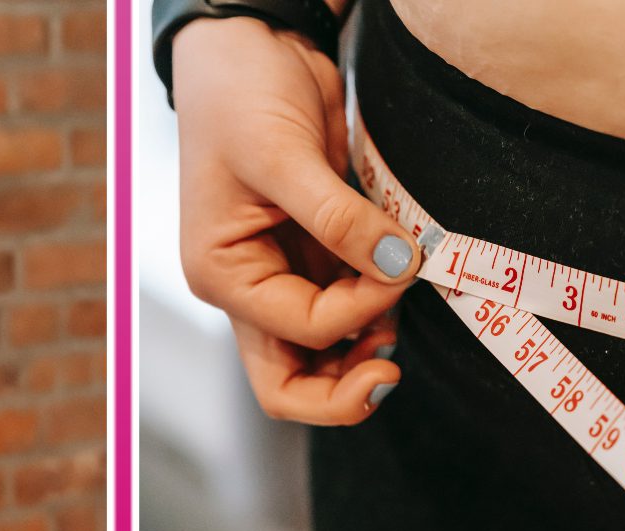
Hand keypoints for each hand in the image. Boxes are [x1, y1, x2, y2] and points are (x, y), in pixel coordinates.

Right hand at [171, 16, 421, 424]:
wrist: (250, 47)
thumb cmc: (238, 95)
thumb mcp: (283, 155)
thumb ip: (338, 218)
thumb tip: (395, 264)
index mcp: (222, 274)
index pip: (300, 328)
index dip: (359, 309)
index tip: (399, 264)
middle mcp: (248, 286)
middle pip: (290, 382)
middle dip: (343, 389)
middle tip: (392, 371)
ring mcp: (281, 274)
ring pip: (321, 355)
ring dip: (365, 350)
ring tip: (402, 321)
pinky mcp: (313, 253)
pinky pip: (346, 307)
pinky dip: (375, 310)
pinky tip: (398, 285)